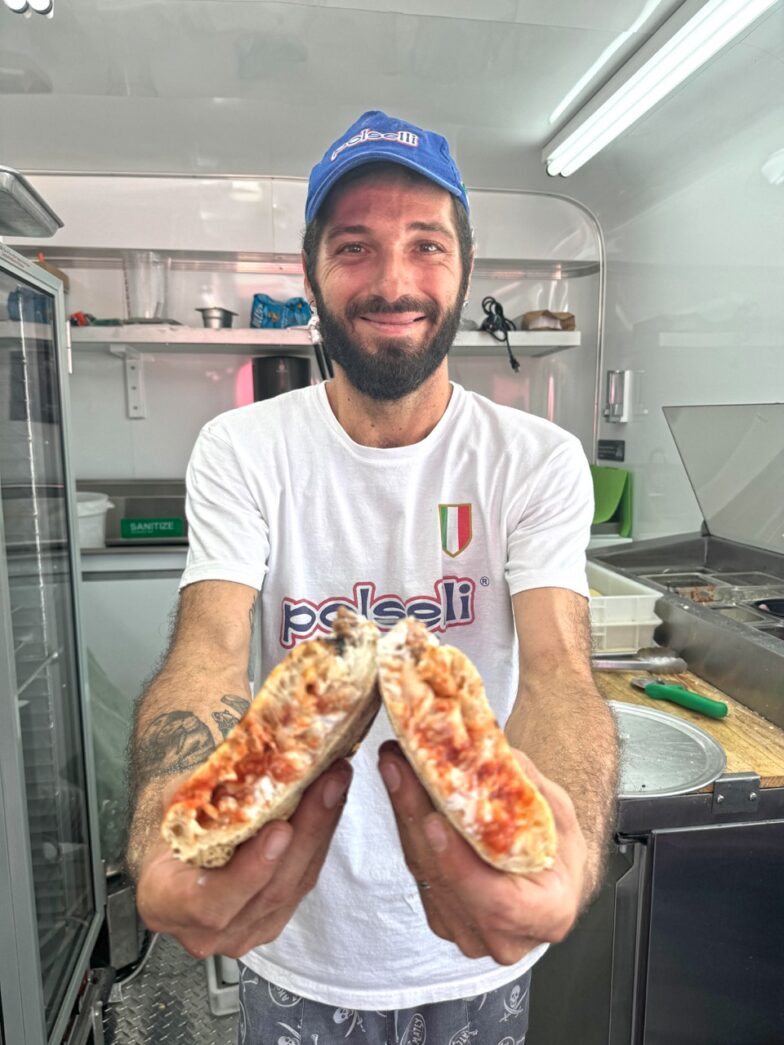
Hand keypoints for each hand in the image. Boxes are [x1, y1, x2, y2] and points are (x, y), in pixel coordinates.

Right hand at [135, 760, 351, 958]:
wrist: (173, 867)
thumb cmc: (167, 836)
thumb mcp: (169, 810)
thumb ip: (198, 794)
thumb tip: (244, 760)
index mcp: (167, 904)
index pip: (210, 902)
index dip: (250, 870)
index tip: (280, 830)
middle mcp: (207, 932)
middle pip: (270, 890)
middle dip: (307, 831)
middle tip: (329, 782)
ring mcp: (245, 933)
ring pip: (295, 886)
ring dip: (321, 830)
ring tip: (336, 783)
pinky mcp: (273, 922)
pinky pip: (304, 883)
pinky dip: (320, 840)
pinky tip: (331, 805)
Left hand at [377, 741, 586, 964]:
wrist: (550, 879)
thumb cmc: (559, 849)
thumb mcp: (559, 812)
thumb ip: (527, 785)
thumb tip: (493, 750)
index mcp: (547, 914)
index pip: (498, 902)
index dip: (461, 866)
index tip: (434, 822)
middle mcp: (505, 937)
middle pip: (448, 880)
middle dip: (417, 816)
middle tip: (401, 766)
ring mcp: (469, 933)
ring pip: (425, 871)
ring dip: (405, 813)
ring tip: (396, 765)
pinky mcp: (442, 917)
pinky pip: (418, 869)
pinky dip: (408, 825)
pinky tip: (401, 788)